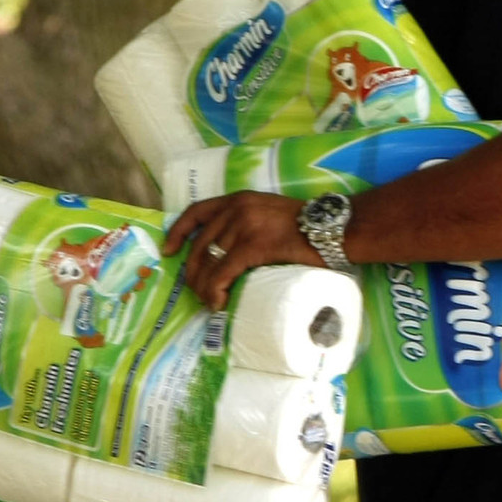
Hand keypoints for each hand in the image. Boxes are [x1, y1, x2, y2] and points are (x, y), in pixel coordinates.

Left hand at [163, 191, 323, 308]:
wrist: (334, 228)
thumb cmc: (309, 227)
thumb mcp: (270, 214)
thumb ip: (249, 225)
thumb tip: (232, 253)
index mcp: (239, 200)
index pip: (196, 212)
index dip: (177, 233)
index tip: (168, 251)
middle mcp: (236, 209)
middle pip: (199, 244)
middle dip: (192, 272)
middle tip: (196, 291)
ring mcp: (244, 226)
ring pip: (208, 261)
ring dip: (203, 287)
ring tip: (209, 302)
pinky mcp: (254, 245)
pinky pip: (223, 272)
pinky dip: (215, 291)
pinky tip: (217, 302)